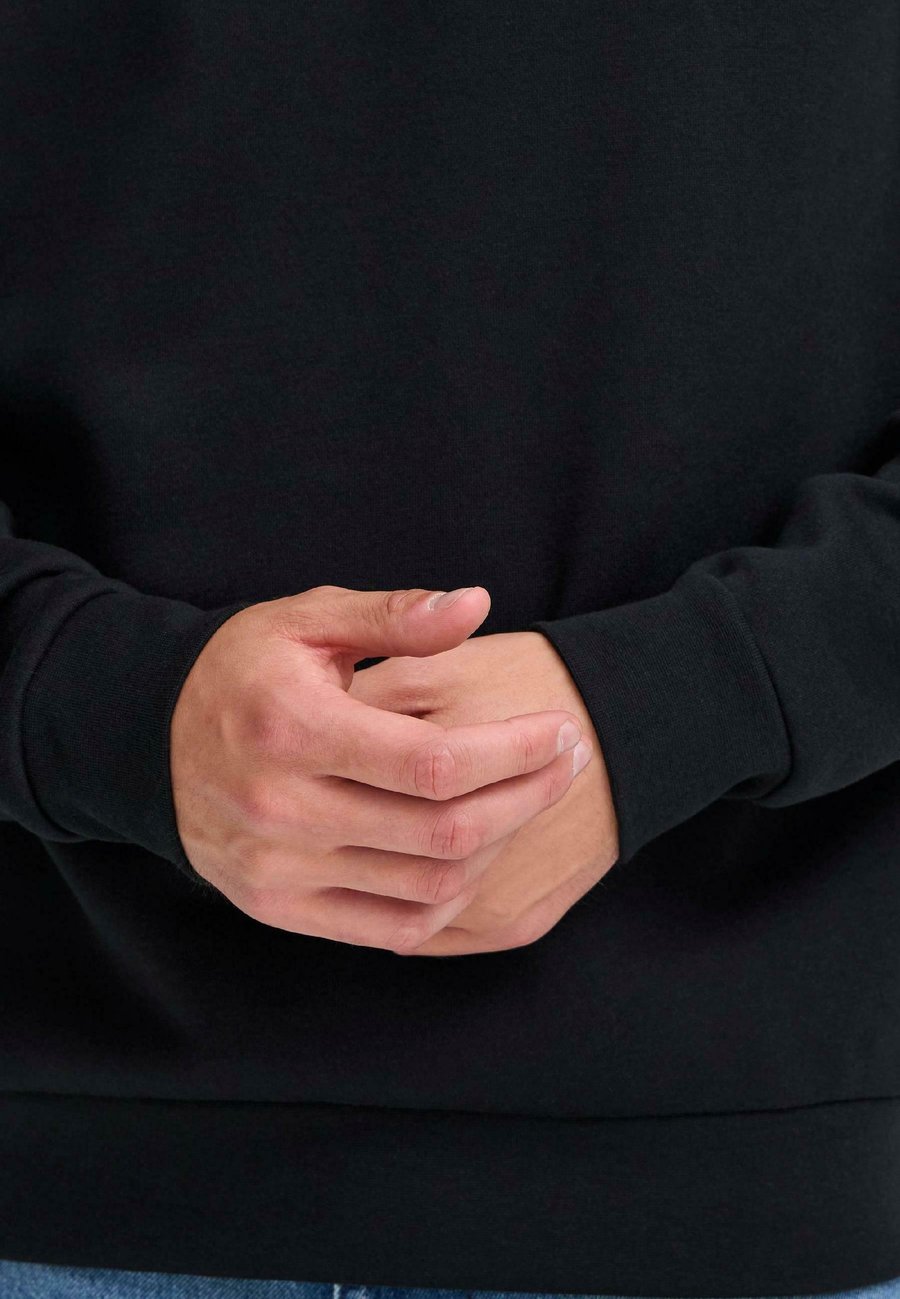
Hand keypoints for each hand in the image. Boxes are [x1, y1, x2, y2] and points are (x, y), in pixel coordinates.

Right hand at [170, 585, 587, 951]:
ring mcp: (276, 869)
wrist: (148, 739)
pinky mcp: (276, 906)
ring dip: (499, 847)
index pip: (435, 762)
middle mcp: (281, 809)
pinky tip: (479, 856)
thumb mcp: (308, 620)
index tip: (562, 730)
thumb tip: (477, 604)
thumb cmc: (243, 669)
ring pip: (426, 884)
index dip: (516, 752)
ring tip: (531, 801)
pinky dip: (449, 900)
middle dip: (527, 796)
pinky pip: (390, 927)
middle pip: (442, 829)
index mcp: (293, 728)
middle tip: (569, 763)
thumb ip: (394, 617)